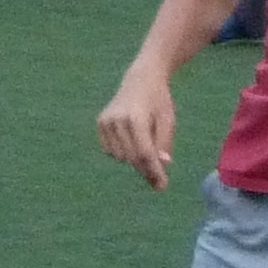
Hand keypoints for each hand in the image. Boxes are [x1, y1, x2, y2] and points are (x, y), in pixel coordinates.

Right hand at [97, 75, 175, 189]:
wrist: (141, 79)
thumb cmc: (159, 101)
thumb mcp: (168, 120)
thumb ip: (164, 143)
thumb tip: (163, 165)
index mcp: (136, 118)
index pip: (144, 153)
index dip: (154, 172)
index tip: (162, 187)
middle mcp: (117, 120)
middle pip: (132, 158)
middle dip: (146, 171)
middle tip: (159, 181)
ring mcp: (106, 121)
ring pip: (120, 156)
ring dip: (134, 160)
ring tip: (147, 148)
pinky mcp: (100, 123)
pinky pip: (110, 150)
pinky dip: (122, 152)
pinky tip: (131, 140)